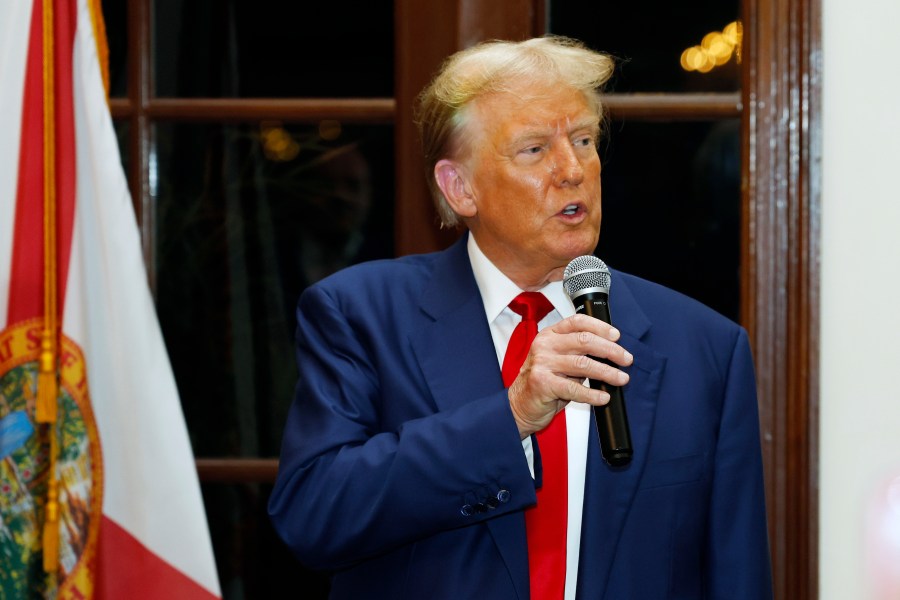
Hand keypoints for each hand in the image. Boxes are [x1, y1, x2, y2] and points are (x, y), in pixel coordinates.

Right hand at [507, 313, 632, 438]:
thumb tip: (610, 352)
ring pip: (583, 364)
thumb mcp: (557, 359)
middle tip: (626, 359)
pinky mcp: (543, 384)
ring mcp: (543, 364)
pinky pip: (574, 388)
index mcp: (550, 335)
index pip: (577, 322)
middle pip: (584, 341)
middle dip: (610, 350)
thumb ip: (577, 352)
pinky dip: (593, 394)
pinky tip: (603, 397)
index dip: (600, 327)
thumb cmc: (543, 381)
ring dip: (607, 372)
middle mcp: (545, 346)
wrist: (519, 404)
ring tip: (621, 379)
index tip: (616, 336)